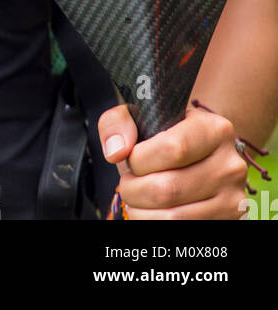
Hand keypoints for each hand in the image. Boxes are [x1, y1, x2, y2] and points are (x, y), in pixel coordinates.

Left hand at [98, 100, 248, 219]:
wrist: (197, 156)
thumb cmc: (165, 136)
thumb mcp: (142, 116)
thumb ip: (118, 122)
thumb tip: (115, 151)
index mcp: (214, 129)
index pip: (173, 148)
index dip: (140, 159)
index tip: (131, 158)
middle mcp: (230, 165)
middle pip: (168, 188)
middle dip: (134, 189)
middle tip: (128, 183)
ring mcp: (233, 198)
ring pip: (173, 217)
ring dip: (141, 211)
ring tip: (137, 197)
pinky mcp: (229, 222)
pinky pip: (182, 232)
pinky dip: (155, 224)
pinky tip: (151, 211)